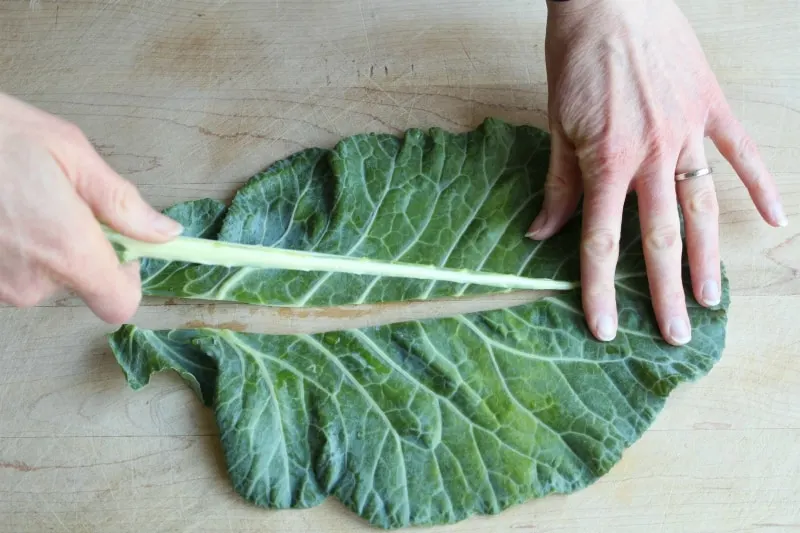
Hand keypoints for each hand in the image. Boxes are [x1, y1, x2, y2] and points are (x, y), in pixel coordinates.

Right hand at [0, 93, 182, 322]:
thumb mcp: (72, 155)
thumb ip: (122, 203)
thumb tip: (166, 233)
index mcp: (68, 251)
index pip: (119, 304)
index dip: (127, 278)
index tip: (121, 245)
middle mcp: (31, 282)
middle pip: (80, 282)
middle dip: (80, 245)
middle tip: (59, 198)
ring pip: (42, 276)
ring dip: (42, 244)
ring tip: (20, 198)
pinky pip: (10, 272)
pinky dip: (11, 247)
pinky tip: (1, 211)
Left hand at [529, 0, 786, 345]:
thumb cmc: (576, 57)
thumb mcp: (556, 124)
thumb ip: (558, 184)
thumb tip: (541, 232)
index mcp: (607, 162)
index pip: (602, 242)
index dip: (599, 290)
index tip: (603, 328)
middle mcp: (652, 154)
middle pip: (660, 238)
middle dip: (665, 292)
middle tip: (673, 333)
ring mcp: (687, 131)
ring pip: (702, 207)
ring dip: (708, 257)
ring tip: (712, 299)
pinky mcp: (710, 106)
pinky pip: (742, 152)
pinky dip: (761, 185)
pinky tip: (774, 220)